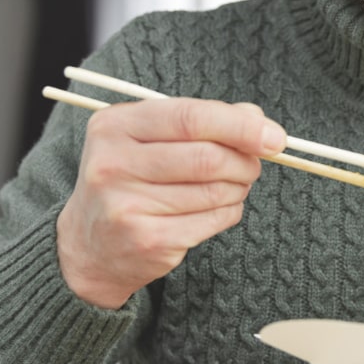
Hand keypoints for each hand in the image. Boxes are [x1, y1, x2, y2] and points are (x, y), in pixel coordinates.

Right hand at [55, 98, 285, 308]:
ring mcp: (127, 206)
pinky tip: (215, 209)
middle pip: (207, 157)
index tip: (275, 137)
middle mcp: (113, 164)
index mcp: (114, 126)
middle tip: (254, 165)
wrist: (89, 245)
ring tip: (230, 186)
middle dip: (245, 161)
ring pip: (215, 191)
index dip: (240, 126)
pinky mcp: (147, 240)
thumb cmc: (131, 179)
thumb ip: (202, 121)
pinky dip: (228, 212)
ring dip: (238, 188)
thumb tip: (258, 120)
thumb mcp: (151, 138)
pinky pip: (212, 220)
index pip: (190, 118)